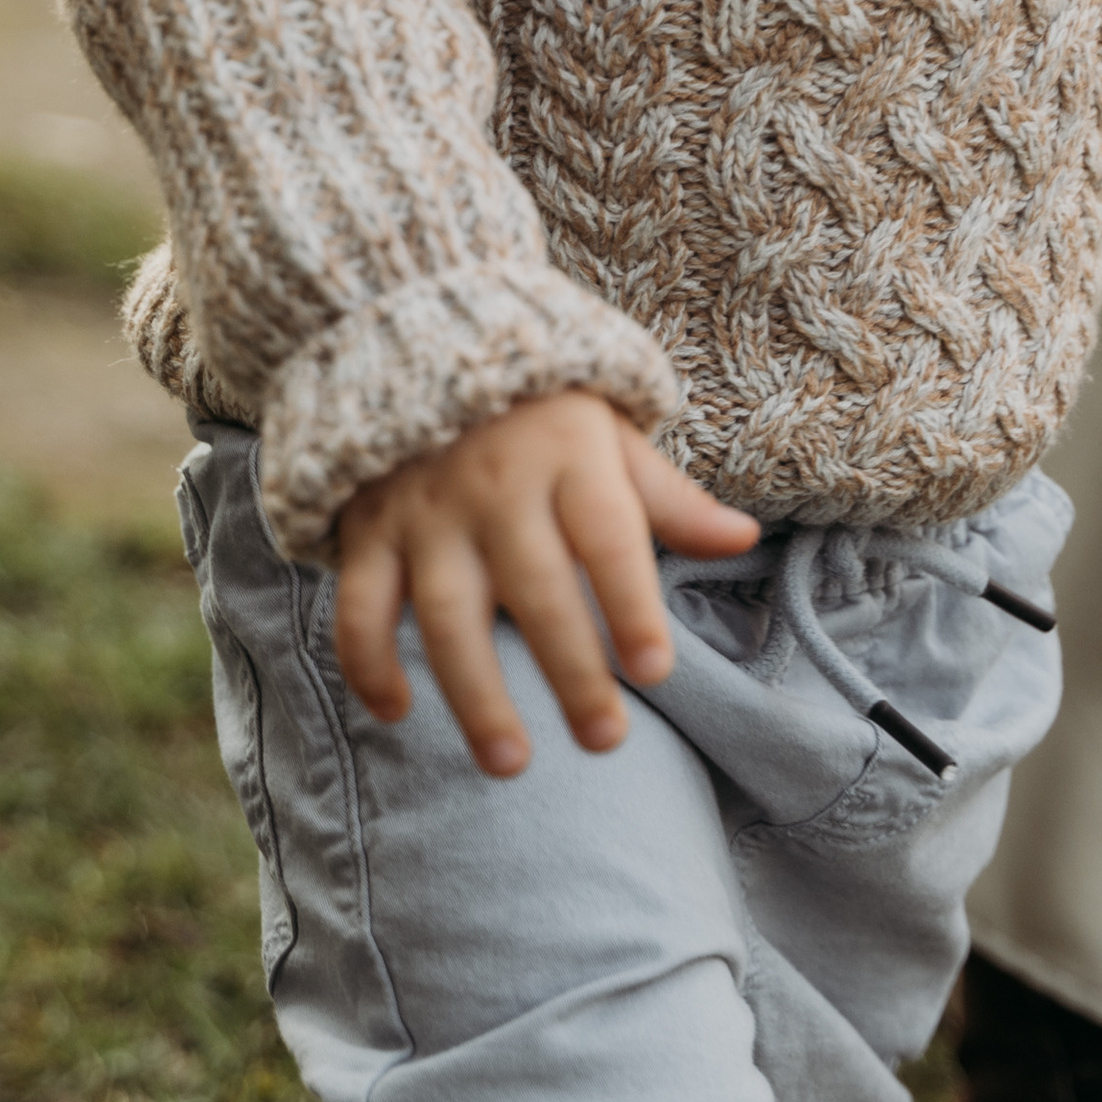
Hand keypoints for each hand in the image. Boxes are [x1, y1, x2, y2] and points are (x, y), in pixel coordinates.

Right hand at [333, 391, 759, 778]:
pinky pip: (359, 603)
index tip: (654, 670)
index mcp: (567, 458)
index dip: (631, 603)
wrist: (417, 338)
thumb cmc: (536, 411)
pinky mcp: (367, 530)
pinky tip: (397, 712)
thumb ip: (667, 497)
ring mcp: (426, 512)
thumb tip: (743, 538)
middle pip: (535, 589)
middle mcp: (495, 488)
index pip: (607, 536)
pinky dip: (368, 660)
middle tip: (605, 741)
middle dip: (570, 669)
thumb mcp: (608, 435)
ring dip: (475, 691)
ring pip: (446, 611)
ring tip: (511, 762)